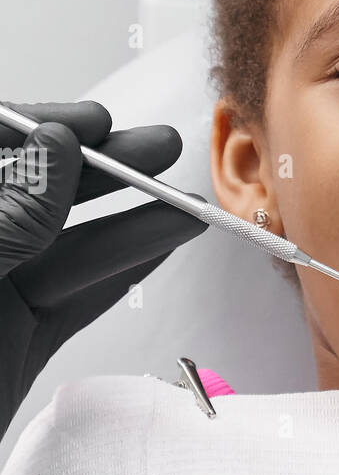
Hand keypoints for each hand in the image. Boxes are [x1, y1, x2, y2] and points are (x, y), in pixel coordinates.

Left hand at [0, 100, 206, 436]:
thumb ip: (2, 219)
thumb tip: (53, 153)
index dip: (36, 129)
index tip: (93, 124)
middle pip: (30, 197)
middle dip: (98, 172)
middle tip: (157, 150)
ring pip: (61, 252)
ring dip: (127, 226)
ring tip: (184, 207)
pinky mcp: (6, 350)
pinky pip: (71, 301)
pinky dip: (118, 274)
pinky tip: (157, 248)